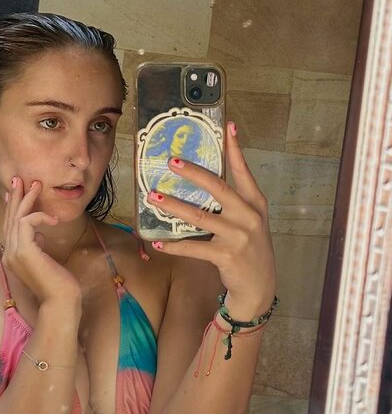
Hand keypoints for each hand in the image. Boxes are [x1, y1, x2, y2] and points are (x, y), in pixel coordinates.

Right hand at [0, 176, 81, 306]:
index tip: (18, 193)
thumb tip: (39, 234)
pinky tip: (53, 220)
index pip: (9, 227)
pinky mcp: (24, 251)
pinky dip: (39, 216)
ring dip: (27, 199)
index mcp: (12, 257)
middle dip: (16, 197)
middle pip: (10, 219)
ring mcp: (14, 253)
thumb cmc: (58, 284)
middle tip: (20, 179)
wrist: (61, 301)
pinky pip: (27, 222)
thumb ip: (38, 247)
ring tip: (36, 184)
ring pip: (17, 218)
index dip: (13, 208)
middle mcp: (9, 254)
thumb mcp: (45, 260)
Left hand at [147, 122, 275, 319]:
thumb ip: (233, 202)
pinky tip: (158, 240)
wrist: (260, 287)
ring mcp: (238, 237)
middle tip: (172, 161)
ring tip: (154, 197)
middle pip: (218, 188)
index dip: (235, 149)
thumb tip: (202, 179)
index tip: (227, 127)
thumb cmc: (249, 248)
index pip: (244, 171)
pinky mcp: (225, 256)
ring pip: (200, 217)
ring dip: (174, 206)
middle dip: (194, 173)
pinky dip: (174, 245)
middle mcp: (249, 217)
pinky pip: (194, 248)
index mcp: (255, 203)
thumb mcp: (249, 221)